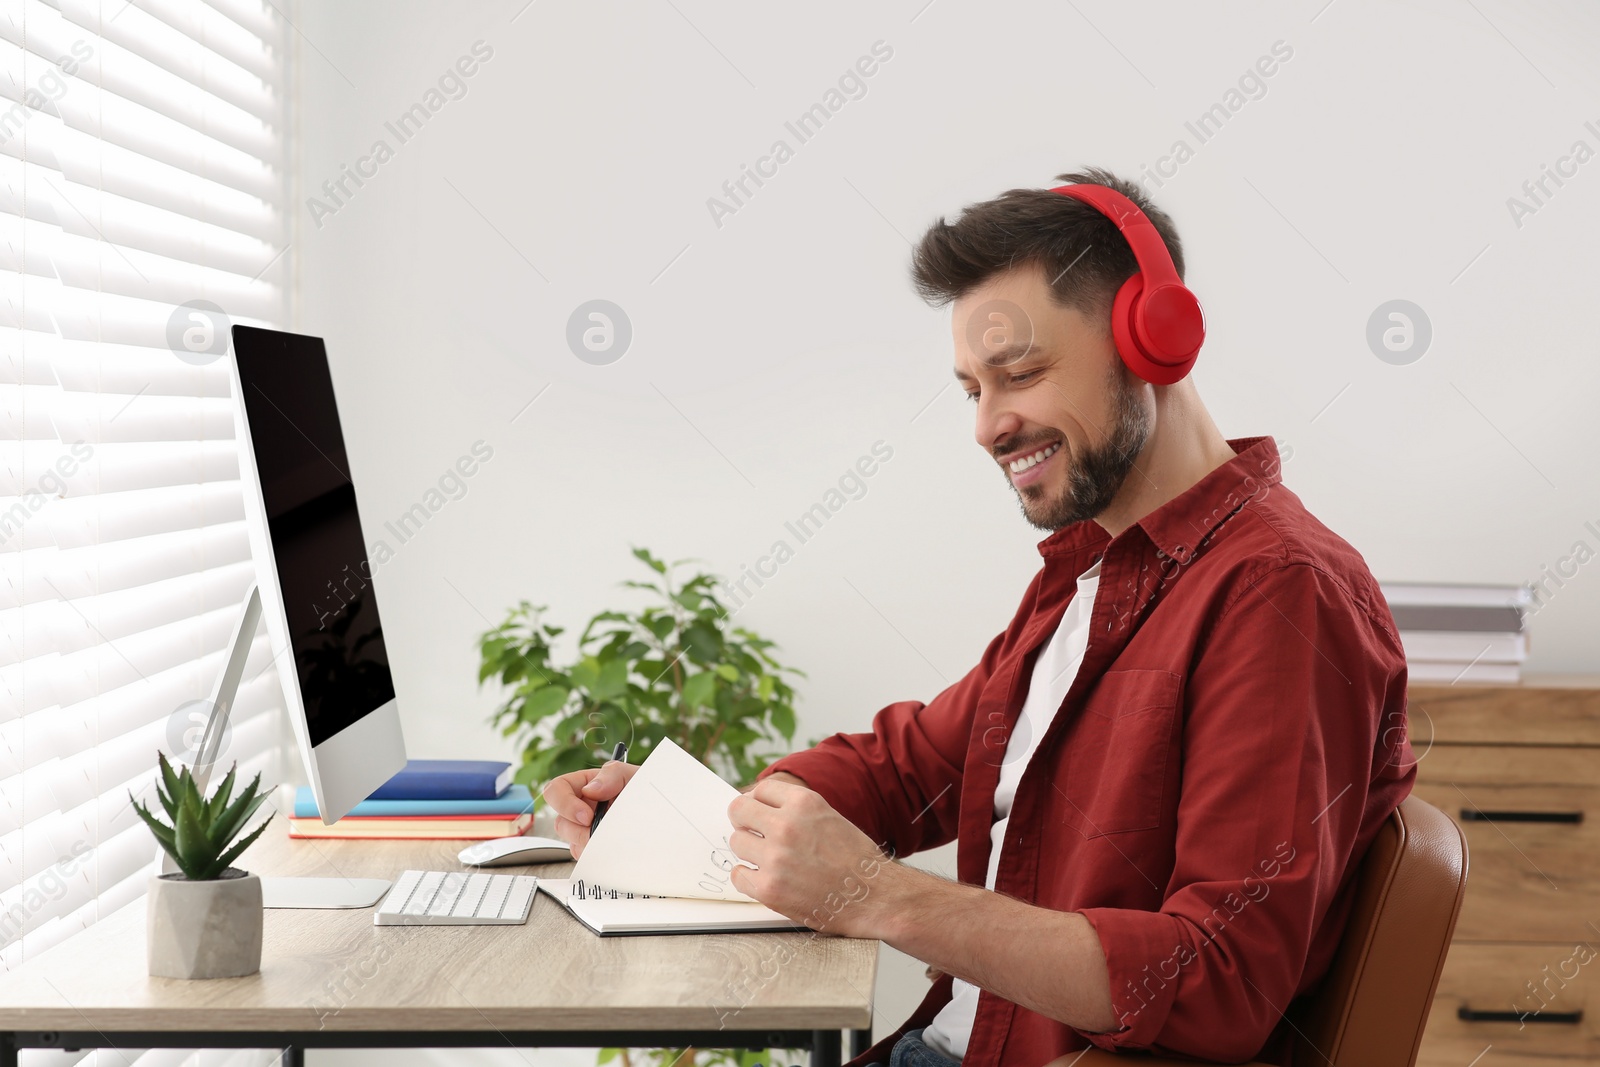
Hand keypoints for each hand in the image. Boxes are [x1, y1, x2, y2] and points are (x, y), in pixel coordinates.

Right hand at [542, 760, 639, 857]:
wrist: (661, 813)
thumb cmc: (646, 789)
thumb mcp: (632, 775)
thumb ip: (611, 774)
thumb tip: (590, 789)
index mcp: (584, 785)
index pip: (556, 790)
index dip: (564, 804)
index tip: (586, 815)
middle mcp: (581, 807)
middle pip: (560, 822)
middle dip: (577, 831)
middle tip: (597, 833)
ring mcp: (585, 829)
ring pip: (571, 842)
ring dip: (588, 843)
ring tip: (612, 837)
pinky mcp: (592, 846)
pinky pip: (583, 856)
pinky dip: (595, 854)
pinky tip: (611, 846)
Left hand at [726, 778, 898, 937]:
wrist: (875, 896)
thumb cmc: (855, 858)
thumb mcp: (829, 816)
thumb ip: (795, 809)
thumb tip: (759, 807)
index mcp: (804, 803)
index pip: (760, 790)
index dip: (759, 803)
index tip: (760, 814)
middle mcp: (786, 826)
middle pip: (738, 810)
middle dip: (744, 821)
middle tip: (754, 833)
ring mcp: (776, 858)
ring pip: (737, 843)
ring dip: (749, 851)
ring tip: (769, 860)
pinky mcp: (770, 888)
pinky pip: (739, 875)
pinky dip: (749, 878)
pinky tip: (767, 878)